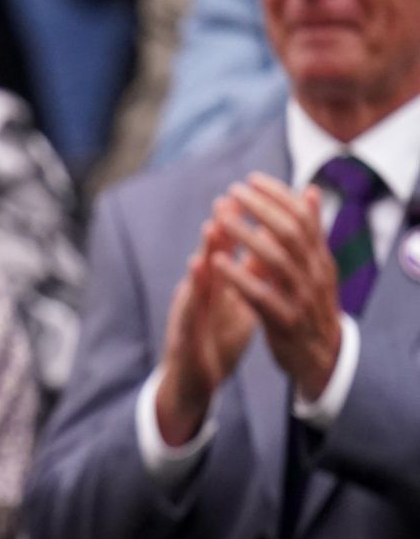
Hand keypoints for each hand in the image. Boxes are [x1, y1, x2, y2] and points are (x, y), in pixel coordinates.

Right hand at [156, 216, 257, 445]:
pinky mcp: (181, 336)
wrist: (194, 382)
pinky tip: (191, 283)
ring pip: (196, 280)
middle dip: (219, 230)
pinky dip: (189, 298)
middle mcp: (200, 295)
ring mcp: (188, 314)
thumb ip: (252, 274)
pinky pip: (186, 315)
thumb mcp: (241, 304)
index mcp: (218, 287)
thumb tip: (271, 243)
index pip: (228, 252)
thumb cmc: (217, 340)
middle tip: (227, 201)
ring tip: (210, 229)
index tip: (252, 197)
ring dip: (202, 255)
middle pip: (210, 258)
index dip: (240, 226)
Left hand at [209, 174, 343, 399]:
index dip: (279, 196)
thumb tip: (309, 190)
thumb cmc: (310, 305)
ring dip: (247, 237)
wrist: (321, 359)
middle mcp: (314, 274)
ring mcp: (301, 298)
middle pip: (290, 234)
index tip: (251, 179)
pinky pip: (261, 296)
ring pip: (276, 261)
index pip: (303, 219)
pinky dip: (240, 277)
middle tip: (233, 192)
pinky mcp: (284, 321)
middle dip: (262, 209)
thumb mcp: (315, 267)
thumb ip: (309, 232)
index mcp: (320, 259)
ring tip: (221, 219)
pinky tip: (217, 262)